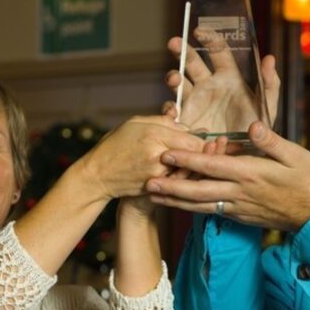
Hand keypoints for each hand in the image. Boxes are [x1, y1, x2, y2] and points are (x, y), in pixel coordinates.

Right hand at [78, 115, 204, 200]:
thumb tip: (188, 125)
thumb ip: (163, 121)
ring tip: (200, 165)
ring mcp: (158, 174)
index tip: (207, 142)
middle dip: (203, 156)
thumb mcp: (136, 123)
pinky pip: (177, 182)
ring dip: (194, 169)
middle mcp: (158, 155)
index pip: (193, 140)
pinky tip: (184, 176)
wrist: (98, 175)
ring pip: (188, 172)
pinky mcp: (156, 188)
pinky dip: (183, 179)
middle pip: (195, 157)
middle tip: (211, 155)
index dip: (203, 142)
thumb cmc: (116, 145)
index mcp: (154, 135)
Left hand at [146, 121, 309, 231]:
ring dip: (175, 201)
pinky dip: (192, 209)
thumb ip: (271, 141)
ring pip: (200, 206)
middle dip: (171, 187)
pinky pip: (210, 212)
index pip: (211, 166)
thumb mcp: (295, 154)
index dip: (187, 161)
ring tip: (154, 196)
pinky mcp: (239, 216)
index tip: (166, 154)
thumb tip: (253, 125)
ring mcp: (238, 207)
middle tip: (146, 182)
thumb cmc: (308, 180)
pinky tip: (179, 205)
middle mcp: (239, 192)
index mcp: (250, 173)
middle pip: (197, 191)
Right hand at [165, 36, 280, 133]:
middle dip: (181, 51)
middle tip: (174, 42)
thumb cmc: (257, 130)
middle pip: (191, 62)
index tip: (199, 31)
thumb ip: (270, 83)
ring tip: (174, 80)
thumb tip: (269, 58)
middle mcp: (208, 86)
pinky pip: (173, 111)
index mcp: (228, 77)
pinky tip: (173, 111)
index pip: (217, 51)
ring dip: (173, 78)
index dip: (209, 39)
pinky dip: (170, 110)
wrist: (242, 158)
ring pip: (179, 84)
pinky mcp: (186, 120)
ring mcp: (195, 102)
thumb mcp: (267, 107)